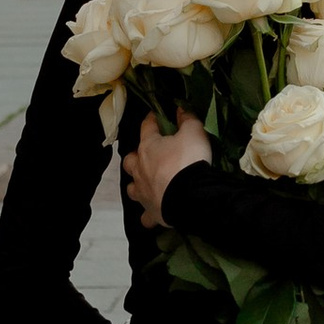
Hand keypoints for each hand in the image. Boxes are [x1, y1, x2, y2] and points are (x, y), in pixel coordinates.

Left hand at [123, 108, 211, 224]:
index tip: (157, 116)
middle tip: (150, 155)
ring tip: (148, 183)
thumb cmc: (188, 160)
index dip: (152, 119)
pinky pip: (145, 215)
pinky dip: (148, 214)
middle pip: (130, 160)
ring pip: (132, 188)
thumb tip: (180, 107)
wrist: (190, 197)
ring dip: (138, 184)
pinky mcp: (150, 212)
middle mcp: (140, 169)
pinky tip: (154, 212)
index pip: (147, 127)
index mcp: (148, 147)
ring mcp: (143, 192)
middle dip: (136, 157)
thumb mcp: (193, 132)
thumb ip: (187, 119)